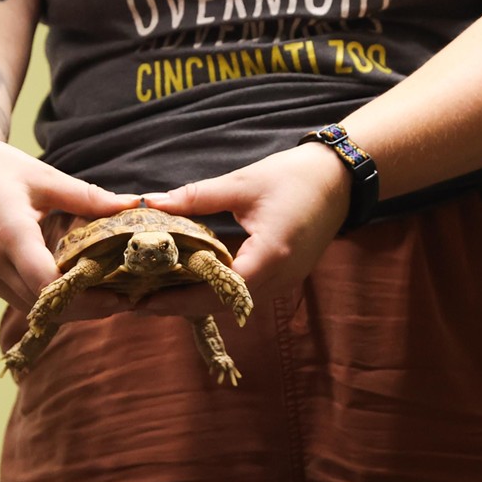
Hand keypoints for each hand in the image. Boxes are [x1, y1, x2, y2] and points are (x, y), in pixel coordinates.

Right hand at [0, 132, 138, 313]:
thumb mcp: (43, 177)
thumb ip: (88, 197)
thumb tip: (132, 205)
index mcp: (9, 234)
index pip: (48, 283)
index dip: (85, 297)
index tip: (119, 294)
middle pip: (44, 303)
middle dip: (85, 308)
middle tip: (123, 299)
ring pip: (31, 307)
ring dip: (67, 308)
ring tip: (104, 296)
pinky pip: (18, 298)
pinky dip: (46, 299)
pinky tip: (72, 288)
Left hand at [136, 143, 350, 316]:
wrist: (339, 178)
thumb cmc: (294, 176)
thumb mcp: (241, 184)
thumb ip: (196, 198)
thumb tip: (154, 203)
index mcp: (269, 256)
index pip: (217, 291)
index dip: (180, 299)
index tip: (146, 299)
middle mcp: (279, 277)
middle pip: (223, 305)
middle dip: (183, 306)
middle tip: (143, 300)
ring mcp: (285, 281)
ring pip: (234, 304)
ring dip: (199, 302)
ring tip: (161, 293)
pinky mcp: (285, 276)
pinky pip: (246, 294)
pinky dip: (218, 292)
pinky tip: (194, 282)